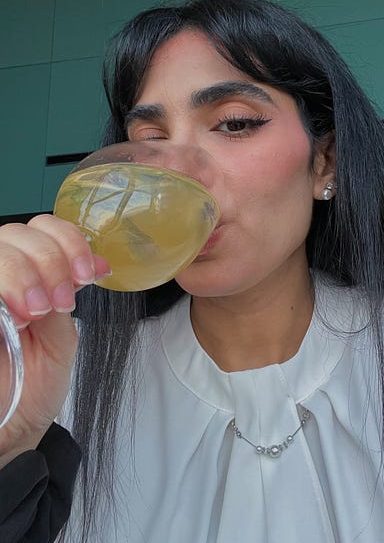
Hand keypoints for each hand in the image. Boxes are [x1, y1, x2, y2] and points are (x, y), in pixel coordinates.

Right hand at [0, 215, 109, 464]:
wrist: (8, 431)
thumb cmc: (34, 385)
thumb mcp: (60, 336)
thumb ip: (69, 295)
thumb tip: (98, 261)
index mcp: (30, 276)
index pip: (42, 228)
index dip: (66, 241)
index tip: (87, 274)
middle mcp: (1, 277)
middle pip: (14, 234)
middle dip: (48, 261)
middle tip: (62, 302)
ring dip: (23, 274)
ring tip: (38, 311)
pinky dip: (4, 288)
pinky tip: (15, 317)